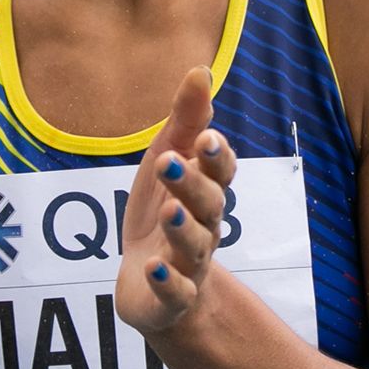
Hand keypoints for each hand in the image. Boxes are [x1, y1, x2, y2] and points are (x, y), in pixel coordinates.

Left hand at [114, 66, 236, 337]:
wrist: (149, 285)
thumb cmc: (161, 212)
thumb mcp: (168, 161)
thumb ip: (185, 121)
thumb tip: (199, 70)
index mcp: (205, 193)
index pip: (219, 172)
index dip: (216, 157)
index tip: (205, 137)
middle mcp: (204, 228)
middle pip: (208, 206)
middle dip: (192, 184)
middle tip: (171, 162)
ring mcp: (188, 265)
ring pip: (193, 247)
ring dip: (183, 229)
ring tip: (168, 211)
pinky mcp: (170, 298)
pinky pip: (174, 292)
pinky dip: (166, 282)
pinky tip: (153, 268)